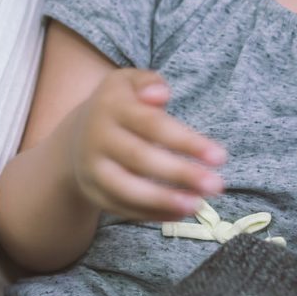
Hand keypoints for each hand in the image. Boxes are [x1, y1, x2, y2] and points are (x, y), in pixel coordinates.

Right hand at [66, 68, 226, 221]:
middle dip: (180, 173)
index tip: (220, 157)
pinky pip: (123, 208)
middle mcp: (97, 138)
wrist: (76, 136)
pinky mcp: (94, 194)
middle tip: (216, 185)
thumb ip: (148, 81)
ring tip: (197, 204)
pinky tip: (180, 212)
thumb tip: (160, 95)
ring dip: (164, 199)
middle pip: (140, 158)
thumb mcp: (127, 82)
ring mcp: (93, 169)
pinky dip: (153, 214)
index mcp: (111, 107)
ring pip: (127, 189)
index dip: (186, 141)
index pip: (151, 124)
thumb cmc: (117, 106)